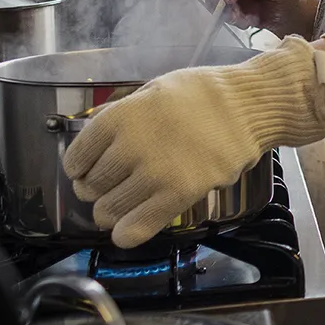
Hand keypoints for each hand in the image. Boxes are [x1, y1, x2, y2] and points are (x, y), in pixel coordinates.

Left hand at [64, 36, 324, 247]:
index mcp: (120, 117)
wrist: (247, 107)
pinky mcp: (178, 197)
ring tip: (123, 204)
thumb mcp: (151, 91)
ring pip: (110, 210)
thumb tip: (100, 143)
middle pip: (91, 186)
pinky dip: (126, 233)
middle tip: (110, 186)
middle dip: (96, 189)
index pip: (77, 157)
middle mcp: (130, 148)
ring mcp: (154, 175)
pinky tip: (125, 231)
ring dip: (111, 211)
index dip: (78, 167)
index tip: (85, 170)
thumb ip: (122, 117)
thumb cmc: (200, 94)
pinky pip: (138, 227)